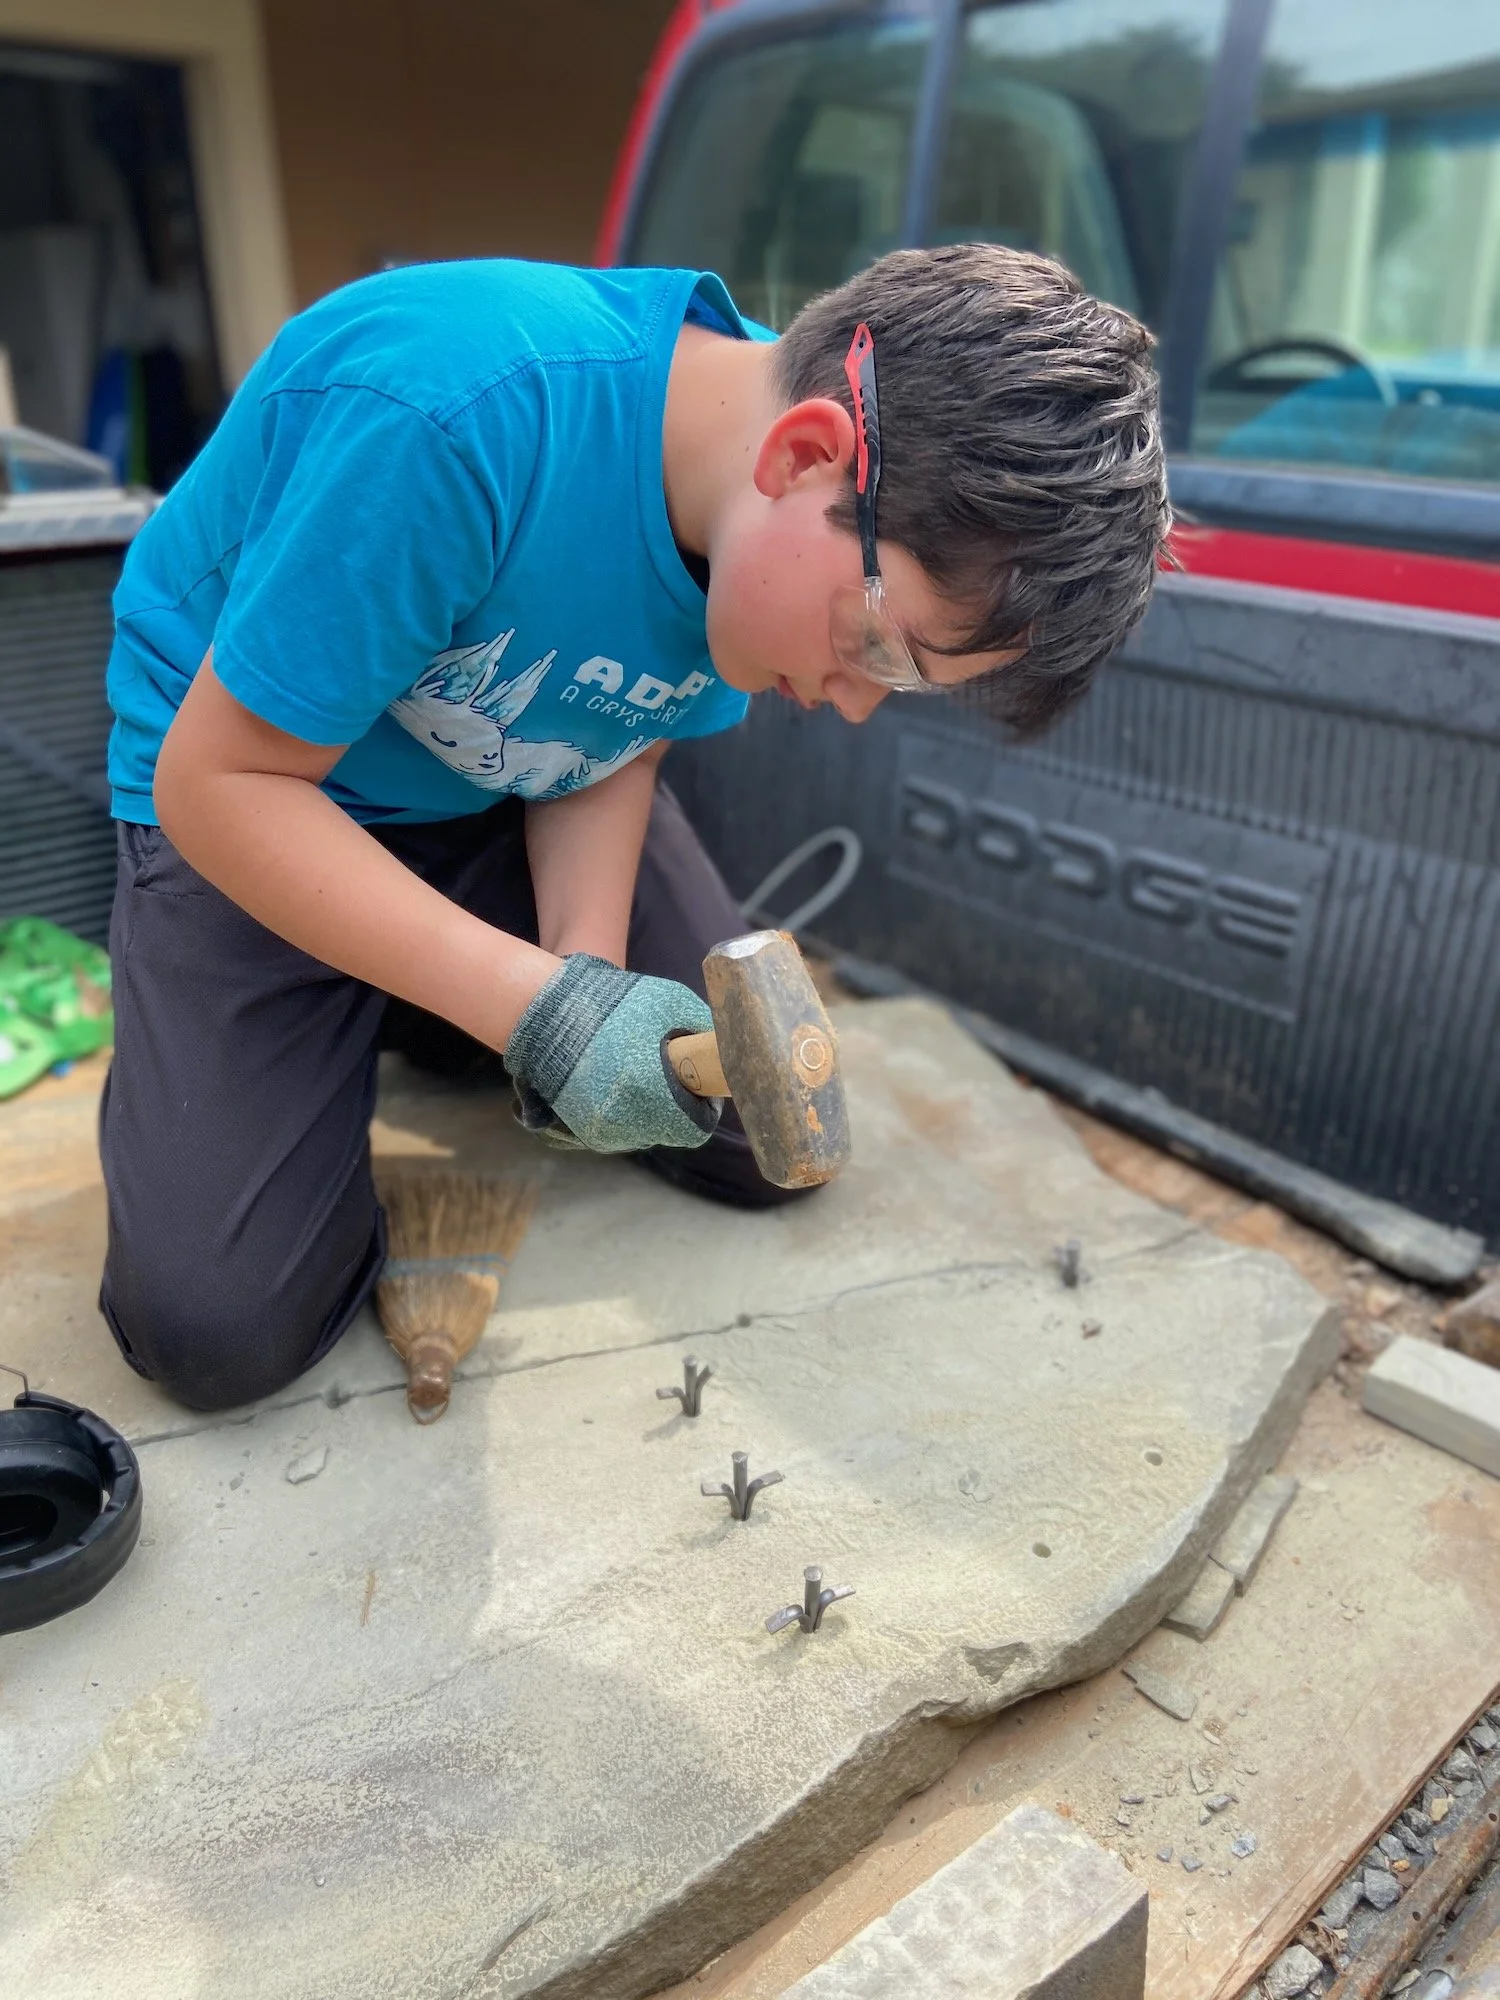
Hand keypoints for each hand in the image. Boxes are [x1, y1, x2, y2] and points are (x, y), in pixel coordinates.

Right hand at [504, 954, 721, 1153]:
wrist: (543, 1012)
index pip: (697, 1126)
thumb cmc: (614, 1004)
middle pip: (669, 1128)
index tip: (696, 1079)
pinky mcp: (579, 1131)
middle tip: (664, 1067)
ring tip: (632, 1066)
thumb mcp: (672, 1003)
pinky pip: (615, 1127)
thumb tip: (721, 1048)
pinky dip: (620, 1107)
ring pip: (641, 1129)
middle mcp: (628, 1125)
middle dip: (673, 1102)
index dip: (702, 1102)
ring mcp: (601, 1132)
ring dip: (646, 1106)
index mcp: (654, 1099)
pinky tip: (612, 1076)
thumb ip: (703, 1030)